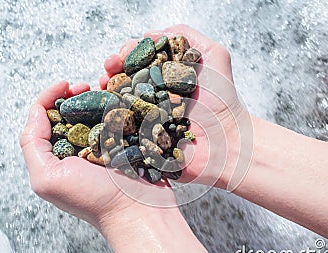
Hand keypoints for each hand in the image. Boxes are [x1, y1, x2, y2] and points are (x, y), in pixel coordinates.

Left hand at [20, 81, 216, 252]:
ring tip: (107, 85)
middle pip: (72, 110)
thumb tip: (37, 111)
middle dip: (77, 93)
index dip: (51, 96)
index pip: (46, 117)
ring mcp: (106, 145)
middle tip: (88, 85)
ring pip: (98, 110)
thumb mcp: (48, 178)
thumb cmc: (94, 199)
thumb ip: (33, 145)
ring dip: (100, 94)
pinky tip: (125, 96)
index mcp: (58, 154)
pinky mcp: (128, 143)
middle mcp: (80, 148)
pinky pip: (122, 117)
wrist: (139, 211)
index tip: (66, 84)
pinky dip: (121, 103)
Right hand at [101, 25, 252, 190]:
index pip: (140, 60)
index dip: (127, 54)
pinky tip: (103, 110)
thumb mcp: (213, 56)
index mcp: (167, 76)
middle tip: (109, 68)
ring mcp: (146, 118)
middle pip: (125, 78)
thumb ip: (186, 36)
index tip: (122, 55)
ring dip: (105, 91)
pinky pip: (120, 129)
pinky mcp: (142, 140)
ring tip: (102, 86)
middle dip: (111, 70)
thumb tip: (149, 34)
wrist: (226, 142)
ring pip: (118, 101)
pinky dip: (107, 119)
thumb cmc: (222, 101)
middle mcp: (155, 95)